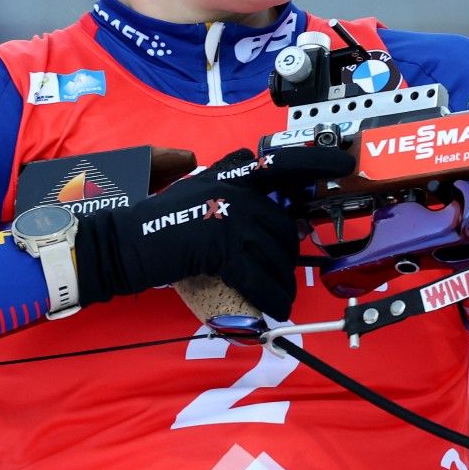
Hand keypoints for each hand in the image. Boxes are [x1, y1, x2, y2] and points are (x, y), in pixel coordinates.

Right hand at [74, 147, 354, 318]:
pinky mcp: (221, 243)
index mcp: (230, 172)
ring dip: (281, 282)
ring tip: (278, 298)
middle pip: (283, 223)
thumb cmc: (160, 226)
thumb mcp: (199, 193)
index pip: (283, 161)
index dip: (317, 161)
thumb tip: (273, 217)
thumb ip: (234, 194)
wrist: (123, 245)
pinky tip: (274, 308)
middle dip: (287, 255)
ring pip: (276, 253)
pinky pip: (259, 276)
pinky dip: (270, 296)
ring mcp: (229, 213)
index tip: (345, 164)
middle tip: (283, 278)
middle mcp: (234, 187)